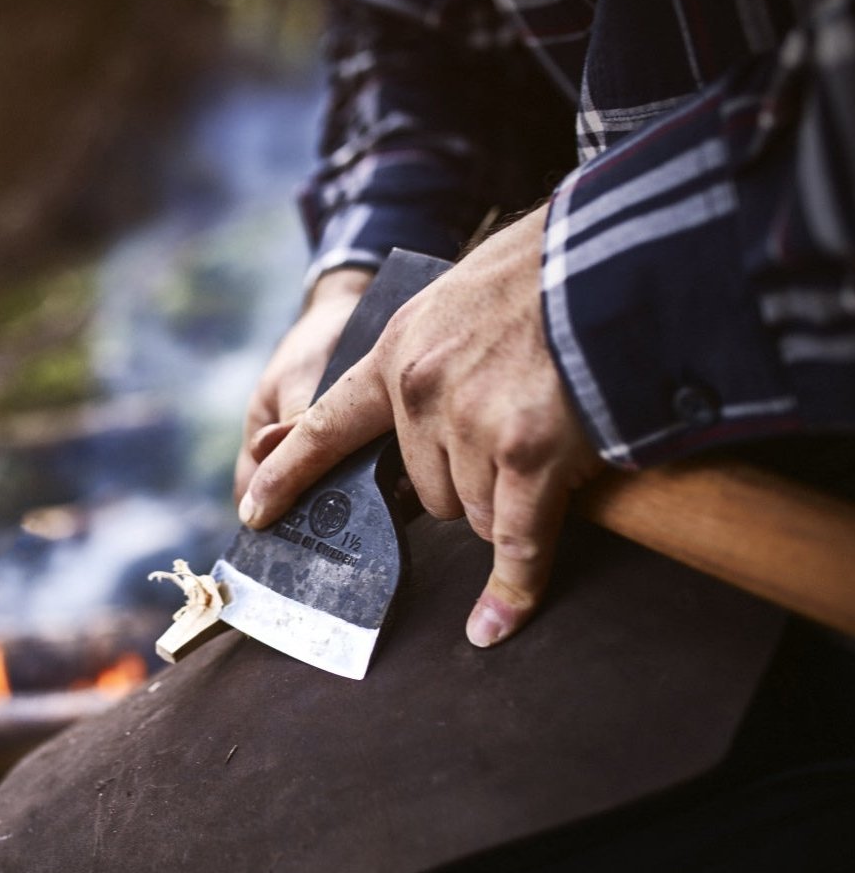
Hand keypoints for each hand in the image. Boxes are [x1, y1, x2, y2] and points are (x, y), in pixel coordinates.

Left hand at [238, 204, 601, 646]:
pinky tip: (496, 622)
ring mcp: (470, 425)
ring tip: (554, 435)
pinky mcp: (526, 453)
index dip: (290, 475)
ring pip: (477, 512)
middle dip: (466, 482)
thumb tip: (409, 409)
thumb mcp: (458, 298)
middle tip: (516, 430)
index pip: (327, 425)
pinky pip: (514, 542)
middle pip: (426, 490)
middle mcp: (420, 394)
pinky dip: (511, 587)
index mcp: (397, 353)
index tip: (257, 512)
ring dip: (510, 497)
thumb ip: (427, 355)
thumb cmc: (547, 272)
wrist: (615, 250)